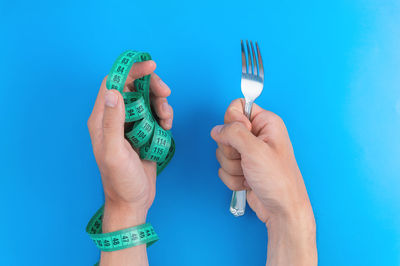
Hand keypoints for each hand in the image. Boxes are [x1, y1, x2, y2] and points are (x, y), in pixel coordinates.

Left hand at [87, 60, 173, 230]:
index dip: (131, 71)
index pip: (113, 83)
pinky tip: (167, 127)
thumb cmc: (121, 181)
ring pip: (147, 100)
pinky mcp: (144, 132)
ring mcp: (131, 125)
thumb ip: (112, 122)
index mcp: (102, 119)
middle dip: (151, 86)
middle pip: (133, 87)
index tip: (151, 67)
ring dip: (160, 103)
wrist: (133, 201)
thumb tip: (113, 92)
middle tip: (165, 93)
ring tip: (167, 119)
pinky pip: (155, 115)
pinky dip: (164, 116)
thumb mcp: (115, 152)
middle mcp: (115, 118)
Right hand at [211, 99, 316, 264]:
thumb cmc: (278, 180)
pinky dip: (233, 178)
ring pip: (222, 152)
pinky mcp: (242, 167)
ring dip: (233, 167)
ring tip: (250, 173)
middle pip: (226, 131)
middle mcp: (257, 135)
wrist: (281, 210)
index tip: (243, 136)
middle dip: (231, 150)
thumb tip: (217, 129)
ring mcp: (248, 153)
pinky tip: (248, 182)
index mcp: (266, 123)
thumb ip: (233, 133)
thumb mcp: (255, 150)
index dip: (234, 121)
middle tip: (247, 159)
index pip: (237, 106)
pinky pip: (223, 168)